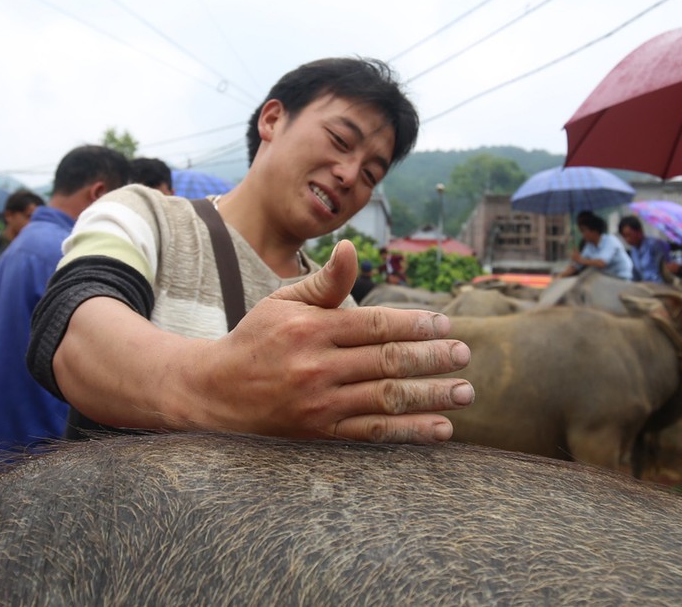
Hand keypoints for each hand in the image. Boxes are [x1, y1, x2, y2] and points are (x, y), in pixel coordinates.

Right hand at [192, 241, 472, 442]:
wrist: (215, 391)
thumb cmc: (255, 339)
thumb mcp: (282, 302)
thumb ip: (324, 282)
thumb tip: (351, 248)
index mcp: (311, 328)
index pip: (375, 324)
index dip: (415, 324)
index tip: (445, 324)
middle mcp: (316, 366)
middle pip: (387, 361)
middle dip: (432, 359)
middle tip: (464, 355)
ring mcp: (318, 403)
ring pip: (386, 398)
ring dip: (431, 396)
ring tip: (465, 392)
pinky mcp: (319, 432)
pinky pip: (372, 433)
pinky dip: (410, 431)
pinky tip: (440, 428)